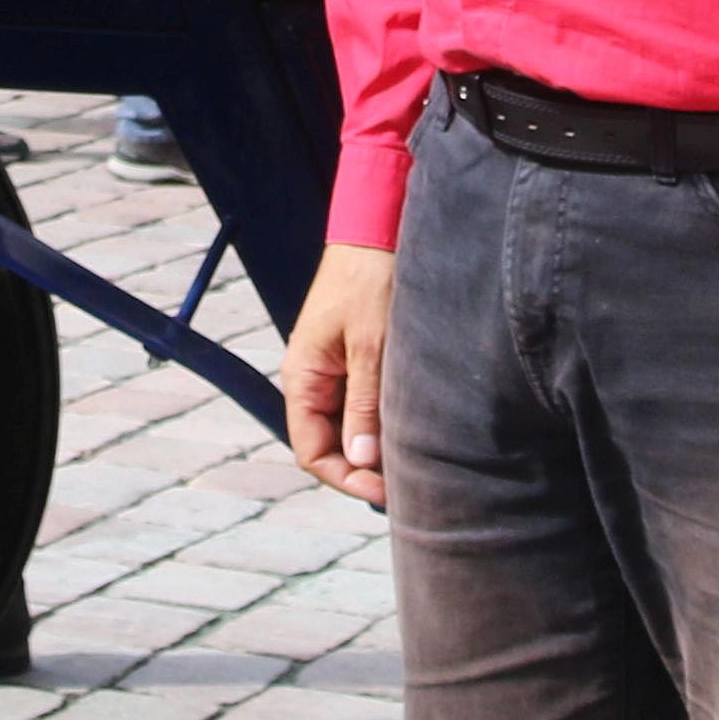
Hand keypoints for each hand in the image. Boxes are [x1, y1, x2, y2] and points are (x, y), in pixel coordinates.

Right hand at [280, 241, 395, 509]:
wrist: (377, 228)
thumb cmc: (371, 281)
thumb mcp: (371, 347)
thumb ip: (365, 406)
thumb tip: (362, 463)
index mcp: (302, 377)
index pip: (312, 452)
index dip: (347, 479)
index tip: (389, 491)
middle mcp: (312, 379)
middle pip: (331, 446)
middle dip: (365, 469)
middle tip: (410, 482)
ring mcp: (333, 370)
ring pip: (350, 428)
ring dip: (377, 445)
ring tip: (417, 457)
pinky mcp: (355, 358)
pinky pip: (364, 404)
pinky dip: (384, 421)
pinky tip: (414, 426)